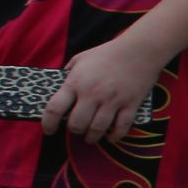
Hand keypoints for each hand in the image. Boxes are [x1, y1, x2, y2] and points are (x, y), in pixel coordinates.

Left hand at [42, 39, 162, 141]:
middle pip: (76, 124)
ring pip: (97, 129)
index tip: (48, 130)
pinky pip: (121, 128)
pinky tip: (111, 136)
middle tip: (77, 129)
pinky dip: (115, 136)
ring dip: (92, 137)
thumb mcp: (81, 58)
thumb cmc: (108, 53)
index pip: (54, 109)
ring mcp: (112, 100)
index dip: (48, 124)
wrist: (140, 50)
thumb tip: (60, 85)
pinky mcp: (130, 105)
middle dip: (74, 130)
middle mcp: (92, 94)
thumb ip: (69, 73)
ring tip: (91, 137)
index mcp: (76, 82)